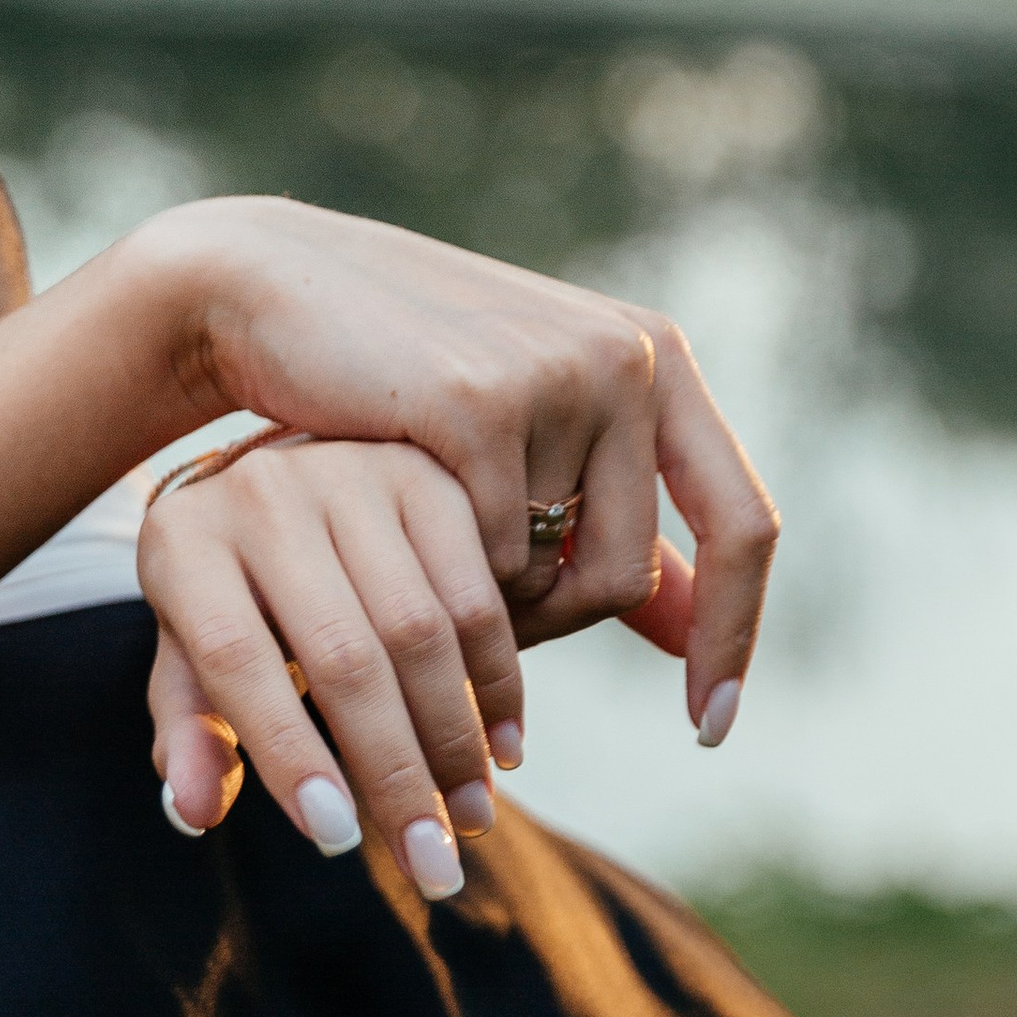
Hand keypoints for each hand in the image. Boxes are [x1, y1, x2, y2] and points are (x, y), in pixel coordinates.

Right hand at [128, 198, 778, 742]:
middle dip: (556, 625)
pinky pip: (489, 559)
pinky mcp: (481, 405)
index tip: (708, 727)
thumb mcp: (527, 434)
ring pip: (554, 576)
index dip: (732, 634)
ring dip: (488, 599)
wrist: (273, 289)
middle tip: (483, 636)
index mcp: (655, 355)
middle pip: (630, 572)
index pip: (743, 522)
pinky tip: (393, 534)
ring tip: (422, 555)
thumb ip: (611, 520)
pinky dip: (445, 575)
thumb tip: (694, 635)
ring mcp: (557, 375)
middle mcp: (627, 357)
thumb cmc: (401, 374)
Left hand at [139, 440, 522, 894]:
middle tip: (431, 865)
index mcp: (184, 541)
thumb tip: (192, 812)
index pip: (235, 659)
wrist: (274, 463)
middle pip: (344, 656)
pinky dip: (497, 682)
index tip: (337, 839)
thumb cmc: (226, 588)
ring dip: (456, 739)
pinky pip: (477, 595)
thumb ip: (189, 729)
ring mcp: (352, 473)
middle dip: (396, 773)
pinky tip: (502, 751)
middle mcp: (265, 494)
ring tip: (470, 820)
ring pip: (422, 630)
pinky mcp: (427, 476)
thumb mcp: (186, 650)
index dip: (288, 751)